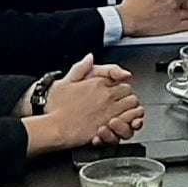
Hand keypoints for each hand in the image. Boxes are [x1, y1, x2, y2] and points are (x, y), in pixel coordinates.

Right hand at [26, 56, 144, 151]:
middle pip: (129, 92)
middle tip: (121, 103)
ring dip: (130, 109)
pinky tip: (121, 124)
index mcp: (97, 83)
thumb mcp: (64, 82)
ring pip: (133, 106)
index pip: (121, 80)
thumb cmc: (56, 108)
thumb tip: (89, 58)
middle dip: (127, 97)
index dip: (120, 86)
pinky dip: (128, 122)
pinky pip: (129, 122)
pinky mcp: (110, 126)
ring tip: (124, 114)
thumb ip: (80, 68)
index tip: (116, 92)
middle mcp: (106, 96)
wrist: (54, 128)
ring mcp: (110, 111)